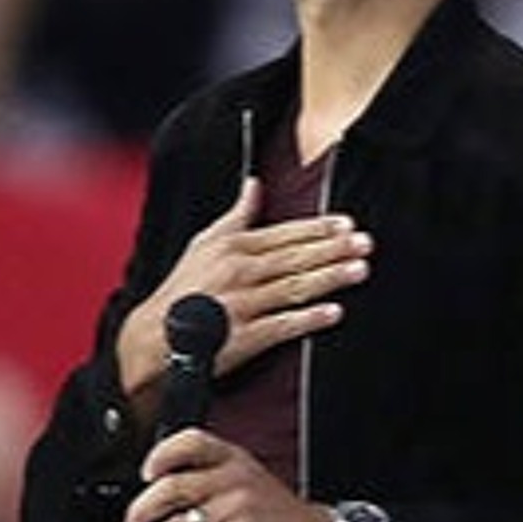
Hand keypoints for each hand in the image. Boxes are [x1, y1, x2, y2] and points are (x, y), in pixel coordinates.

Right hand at [117, 181, 374, 399]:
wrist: (156, 336)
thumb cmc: (186, 288)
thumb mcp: (205, 244)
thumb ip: (236, 215)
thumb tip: (255, 183)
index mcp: (232, 248)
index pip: (283, 235)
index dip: (317, 229)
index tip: (347, 223)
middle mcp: (238, 273)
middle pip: (293, 258)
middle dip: (332, 250)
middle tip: (366, 242)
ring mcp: (242, 305)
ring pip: (293, 288)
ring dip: (329, 278)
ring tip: (361, 270)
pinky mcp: (244, 338)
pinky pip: (282, 326)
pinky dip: (308, 319)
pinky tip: (335, 313)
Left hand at [120, 428, 343, 521]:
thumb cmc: (286, 520)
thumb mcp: (253, 484)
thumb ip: (215, 483)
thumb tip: (165, 502)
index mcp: (236, 460)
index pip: (190, 442)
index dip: (160, 455)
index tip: (145, 475)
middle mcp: (235, 479)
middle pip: (170, 488)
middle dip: (138, 513)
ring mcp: (239, 508)